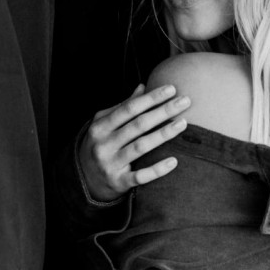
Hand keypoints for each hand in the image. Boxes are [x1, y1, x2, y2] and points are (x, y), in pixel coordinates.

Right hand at [79, 84, 189, 200]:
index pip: (129, 108)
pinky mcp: (119, 182)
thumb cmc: (101, 145)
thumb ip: (123, 108)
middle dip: (163, 111)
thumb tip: (142, 87)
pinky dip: (157, 170)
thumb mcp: (105, 125)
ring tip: (183, 123)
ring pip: (141, 147)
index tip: (171, 89)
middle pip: (138, 125)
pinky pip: (140, 176)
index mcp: (101, 126)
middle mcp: (104, 144)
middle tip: (185, 101)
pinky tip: (174, 161)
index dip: (151, 98)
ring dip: (163, 134)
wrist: (84, 180)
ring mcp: (110, 164)